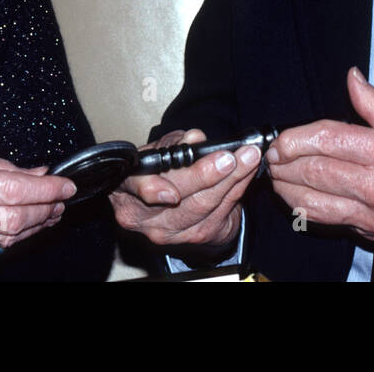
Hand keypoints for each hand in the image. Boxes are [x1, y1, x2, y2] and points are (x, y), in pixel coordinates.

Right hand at [0, 144, 75, 269]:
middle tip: (62, 198)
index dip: (47, 189)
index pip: (14, 190)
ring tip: (50, 212)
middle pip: (16, 219)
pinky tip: (22, 226)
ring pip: (7, 239)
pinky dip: (11, 239)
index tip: (66, 183)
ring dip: (35, 226)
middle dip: (47, 209)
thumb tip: (34, 174)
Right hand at [109, 129, 260, 252]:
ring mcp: (167, 231)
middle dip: (207, 176)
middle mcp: (140, 217)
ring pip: (204, 206)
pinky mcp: (194, 235)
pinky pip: (221, 211)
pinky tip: (246, 171)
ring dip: (231, 179)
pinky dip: (237, 188)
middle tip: (228, 158)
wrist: (170, 199)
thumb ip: (175, 142)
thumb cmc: (160, 167)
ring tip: (247, 157)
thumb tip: (194, 139)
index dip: (152, 191)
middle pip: (179, 201)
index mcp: (125, 188)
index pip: (135, 188)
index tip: (172, 193)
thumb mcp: (161, 148)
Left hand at [266, 67, 373, 256]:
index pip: (327, 141)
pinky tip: (297, 195)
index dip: (295, 137)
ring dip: (287, 188)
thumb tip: (351, 78)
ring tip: (276, 174)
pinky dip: (306, 208)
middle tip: (270, 152)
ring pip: (312, 204)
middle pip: (313, 172)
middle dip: (283, 162)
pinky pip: (328, 221)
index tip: (280, 136)